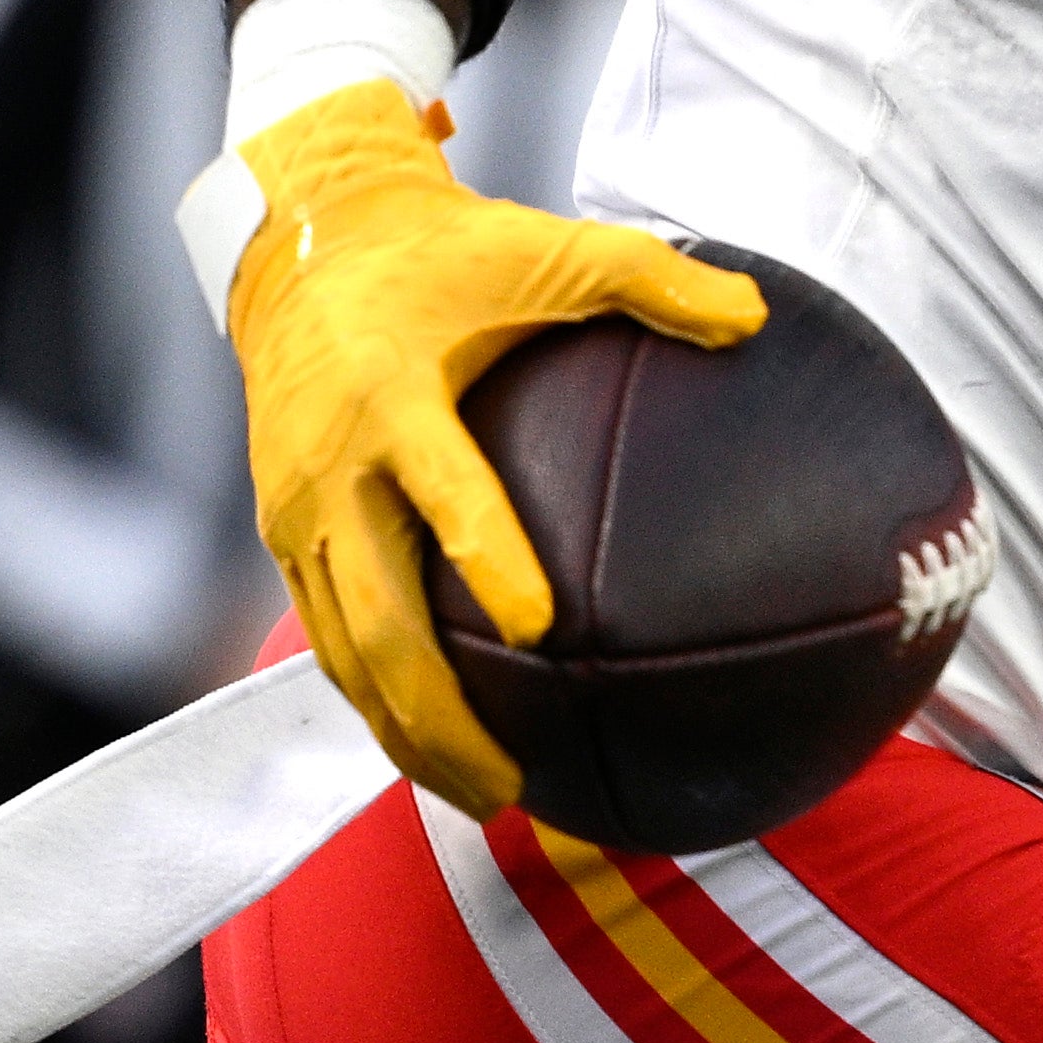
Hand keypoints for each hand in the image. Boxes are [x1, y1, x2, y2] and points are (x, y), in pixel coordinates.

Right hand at [210, 82, 763, 811]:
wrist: (302, 243)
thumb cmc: (442, 251)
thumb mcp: (546, 247)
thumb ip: (651, 281)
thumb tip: (757, 319)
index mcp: (391, 398)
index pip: (442, 491)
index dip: (484, 556)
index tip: (538, 625)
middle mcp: (330, 471)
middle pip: (380, 622)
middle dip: (441, 714)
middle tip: (512, 782)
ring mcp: (297, 514)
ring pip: (346, 655)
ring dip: (406, 734)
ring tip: (485, 798)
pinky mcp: (285, 537)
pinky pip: (329, 638)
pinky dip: (378, 702)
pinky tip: (441, 747)